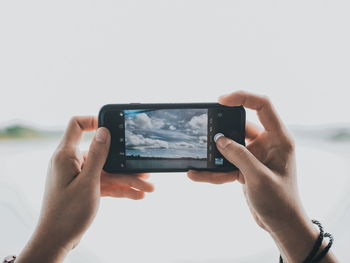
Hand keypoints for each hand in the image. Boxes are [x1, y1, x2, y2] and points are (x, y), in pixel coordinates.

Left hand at [16, 116, 153, 262]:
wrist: (56, 241)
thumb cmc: (67, 213)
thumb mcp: (88, 182)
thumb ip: (97, 155)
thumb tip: (103, 131)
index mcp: (66, 156)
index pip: (77, 126)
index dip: (94, 120)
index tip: (113, 126)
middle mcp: (73, 163)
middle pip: (103, 154)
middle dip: (125, 162)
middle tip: (145, 169)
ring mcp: (80, 176)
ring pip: (108, 172)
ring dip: (128, 179)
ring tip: (148, 187)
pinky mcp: (85, 188)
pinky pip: (105, 184)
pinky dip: (120, 189)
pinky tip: (137, 195)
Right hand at [187, 91, 336, 261]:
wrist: (282, 225)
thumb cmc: (280, 202)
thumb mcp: (258, 177)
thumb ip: (239, 155)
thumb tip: (219, 139)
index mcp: (278, 139)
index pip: (263, 106)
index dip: (243, 97)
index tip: (221, 100)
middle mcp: (267, 144)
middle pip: (241, 125)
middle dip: (223, 128)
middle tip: (206, 129)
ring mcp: (255, 156)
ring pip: (231, 146)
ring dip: (215, 152)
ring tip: (198, 156)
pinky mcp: (246, 168)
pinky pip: (226, 164)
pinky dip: (213, 170)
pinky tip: (196, 174)